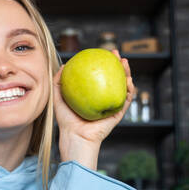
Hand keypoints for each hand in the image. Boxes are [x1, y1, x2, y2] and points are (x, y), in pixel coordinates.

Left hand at [53, 50, 135, 167]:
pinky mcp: (118, 114)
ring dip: (127, 72)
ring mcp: (111, 106)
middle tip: (116, 53)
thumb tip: (63, 65)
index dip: (102, 63)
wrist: (75, 136)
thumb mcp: (58, 97)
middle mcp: (103, 99)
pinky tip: (129, 80)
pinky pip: (126, 100)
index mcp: (92, 95)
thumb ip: (59, 82)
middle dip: (117, 64)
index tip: (101, 52)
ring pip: (123, 86)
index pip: (99, 75)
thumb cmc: (66, 120)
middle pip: (114, 78)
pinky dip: (130, 90)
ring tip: (125, 62)